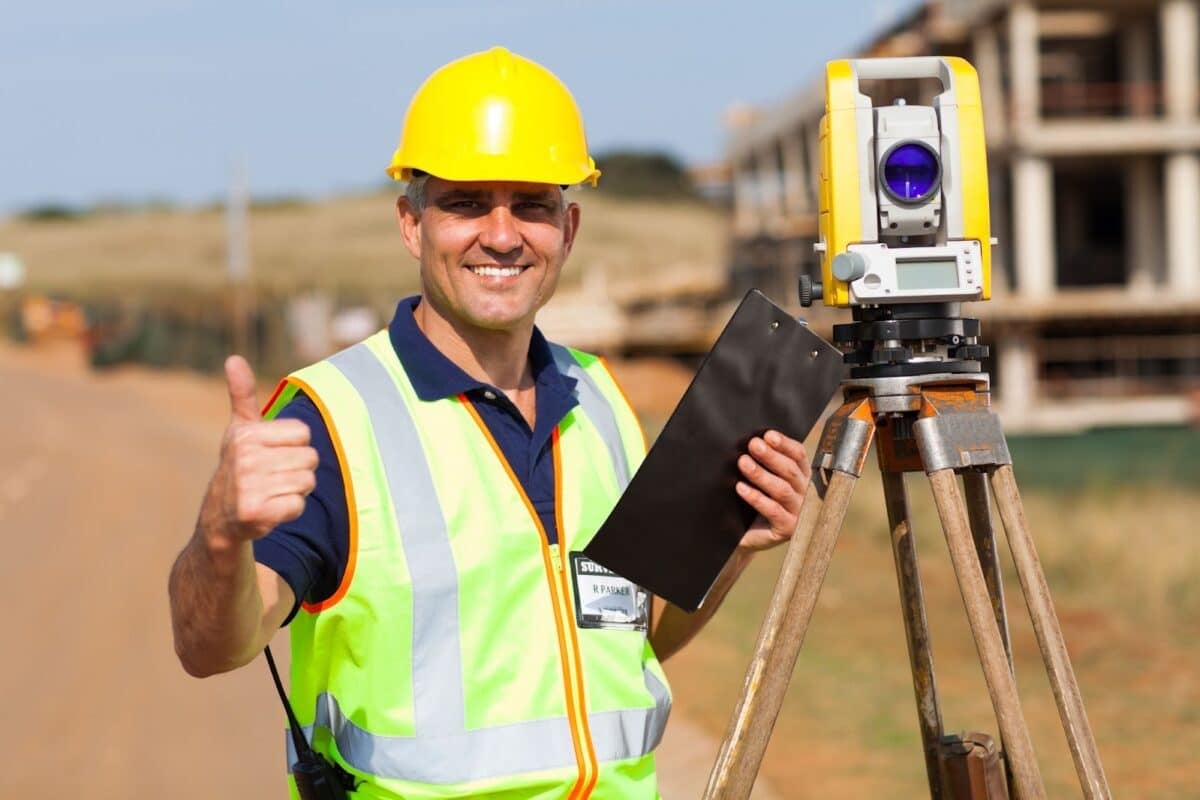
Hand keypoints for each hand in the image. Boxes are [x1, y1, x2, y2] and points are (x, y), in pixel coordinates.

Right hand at [205, 355, 315, 546]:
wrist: (220, 519)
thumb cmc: (239, 468)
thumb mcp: (239, 430)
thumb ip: (242, 395)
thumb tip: (233, 358)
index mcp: (246, 434)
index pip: (304, 434)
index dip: (295, 447)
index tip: (273, 456)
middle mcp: (245, 458)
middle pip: (310, 458)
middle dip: (298, 471)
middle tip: (273, 479)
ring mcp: (249, 486)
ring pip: (307, 482)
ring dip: (295, 491)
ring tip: (271, 492)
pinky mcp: (256, 512)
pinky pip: (298, 505)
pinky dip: (290, 510)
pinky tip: (270, 510)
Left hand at [735, 430, 810, 550]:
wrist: (747, 535)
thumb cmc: (754, 502)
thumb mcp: (761, 480)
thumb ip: (763, 462)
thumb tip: (753, 440)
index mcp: (802, 476)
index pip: (798, 455)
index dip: (784, 444)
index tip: (768, 435)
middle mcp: (806, 494)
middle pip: (790, 471)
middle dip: (770, 456)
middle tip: (753, 444)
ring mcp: (799, 513)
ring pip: (782, 489)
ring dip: (761, 474)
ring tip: (743, 462)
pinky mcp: (787, 529)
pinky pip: (772, 511)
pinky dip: (756, 498)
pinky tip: (741, 488)